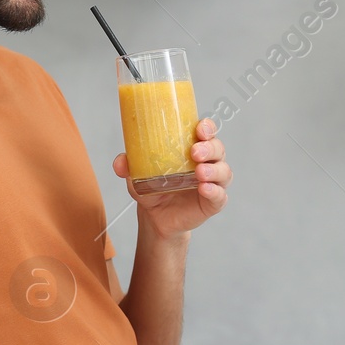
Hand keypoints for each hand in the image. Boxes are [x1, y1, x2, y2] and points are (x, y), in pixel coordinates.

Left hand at [112, 119, 230, 239]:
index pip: (207, 132)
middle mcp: (206, 163)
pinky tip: (205, 189)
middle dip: (210, 148)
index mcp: (192, 149)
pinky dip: (215, 191)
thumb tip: (120, 162)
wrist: (155, 217)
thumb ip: (128, 166)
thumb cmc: (153, 188)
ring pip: (223, 171)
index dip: (207, 127)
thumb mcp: (138, 175)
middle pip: (218, 149)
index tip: (200, 128)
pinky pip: (220, 196)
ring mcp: (212, 182)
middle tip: (195, 152)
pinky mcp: (212, 202)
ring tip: (199, 173)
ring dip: (214, 170)